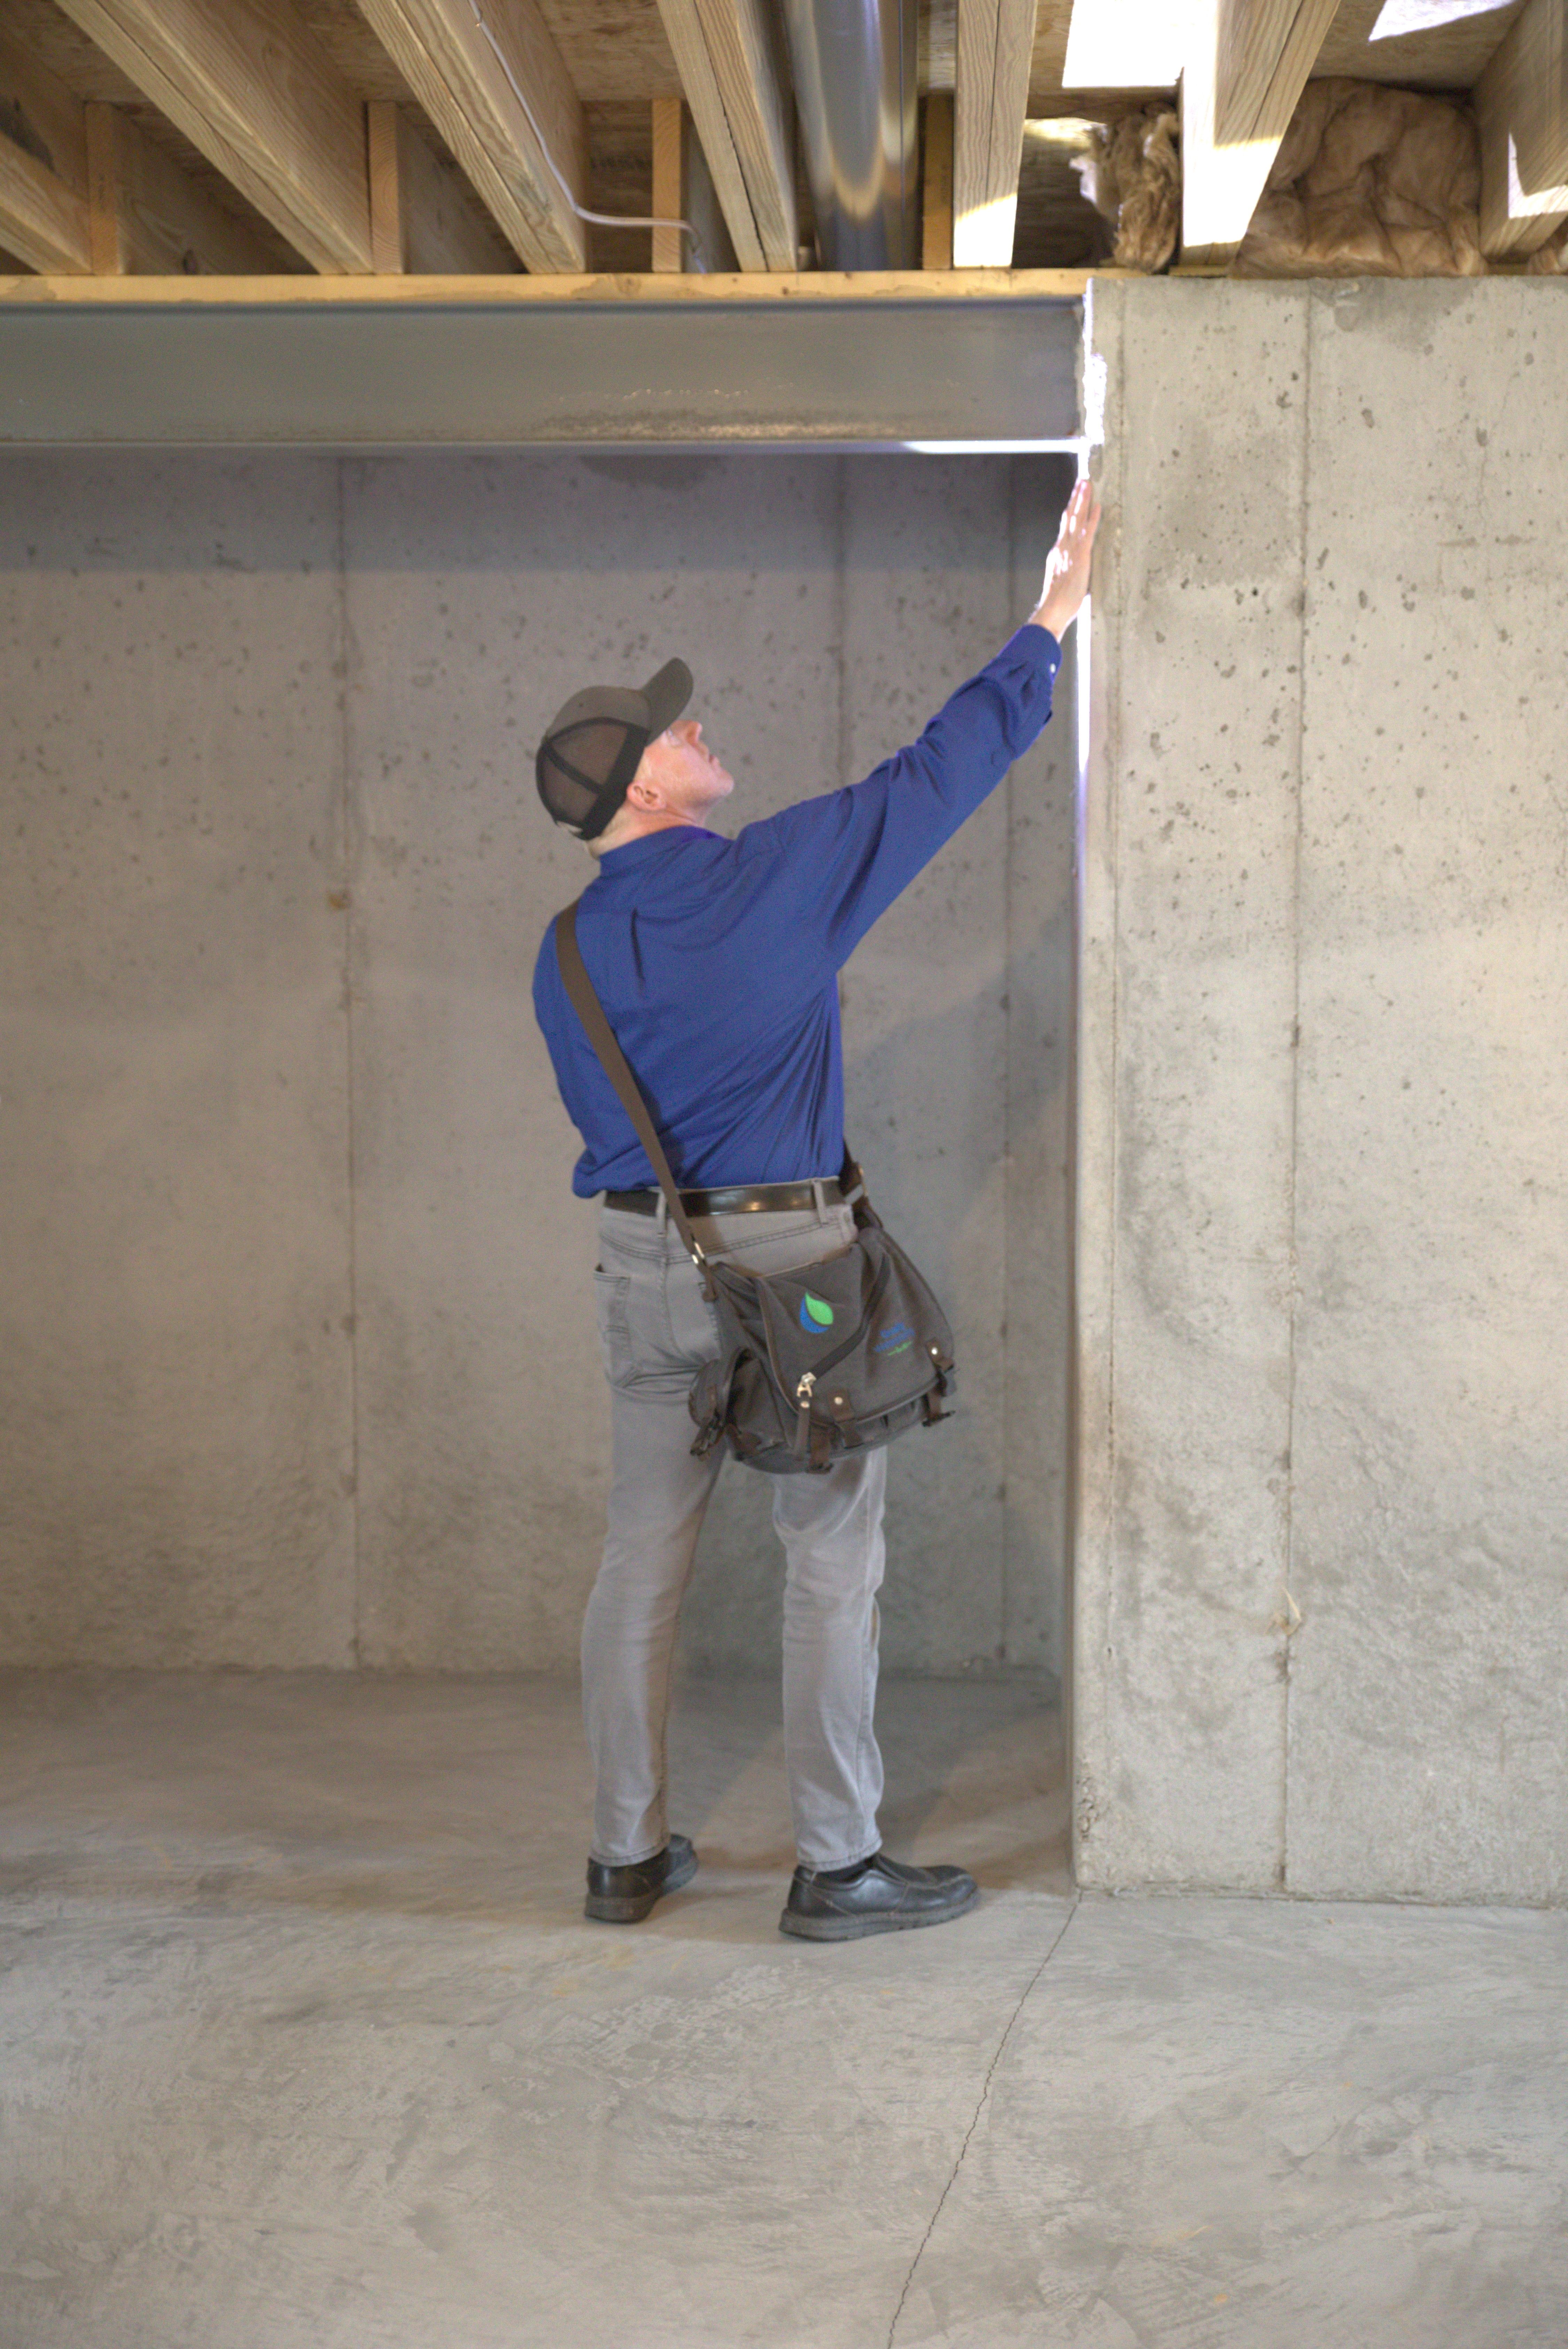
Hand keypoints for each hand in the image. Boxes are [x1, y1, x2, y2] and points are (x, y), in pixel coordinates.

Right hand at [1032, 477, 1100, 639]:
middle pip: (1069, 517)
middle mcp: (1062, 547)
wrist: (1052, 609)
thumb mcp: (1061, 583)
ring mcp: (1070, 550)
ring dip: (1083, 500)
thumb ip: (1067, 573)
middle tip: (1081, 481)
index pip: (1064, 527)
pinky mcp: (1081, 556)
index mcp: (1057, 553)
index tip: (1073, 500)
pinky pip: (1088, 532)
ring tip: (1087, 483)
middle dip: (1075, 498)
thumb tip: (1072, 574)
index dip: (1069, 511)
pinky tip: (1097, 505)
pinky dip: (1093, 518)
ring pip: (1077, 519)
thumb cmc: (1058, 603)